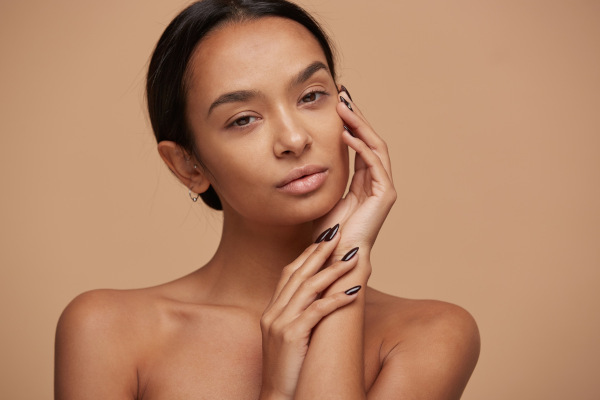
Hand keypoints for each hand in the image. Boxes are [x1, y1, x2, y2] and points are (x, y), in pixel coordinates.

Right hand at [259, 231, 361, 398]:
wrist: (278, 397)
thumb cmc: (289, 369)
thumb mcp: (290, 337)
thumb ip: (300, 315)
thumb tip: (322, 298)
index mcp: (272, 311)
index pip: (289, 273)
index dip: (307, 253)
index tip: (324, 238)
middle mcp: (273, 313)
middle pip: (298, 273)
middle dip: (319, 252)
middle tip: (338, 233)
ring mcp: (280, 324)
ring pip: (308, 288)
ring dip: (332, 270)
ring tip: (352, 257)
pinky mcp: (292, 337)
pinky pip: (317, 311)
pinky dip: (335, 299)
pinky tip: (353, 292)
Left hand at [315, 88, 395, 256]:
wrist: (334, 257)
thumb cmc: (325, 233)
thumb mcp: (322, 195)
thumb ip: (322, 176)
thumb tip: (306, 156)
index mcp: (364, 181)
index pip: (360, 144)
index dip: (350, 122)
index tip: (337, 102)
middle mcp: (377, 181)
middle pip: (370, 139)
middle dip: (357, 116)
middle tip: (343, 94)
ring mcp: (384, 188)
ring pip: (375, 146)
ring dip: (360, 126)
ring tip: (343, 108)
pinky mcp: (385, 195)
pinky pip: (374, 164)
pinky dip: (361, 148)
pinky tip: (345, 135)